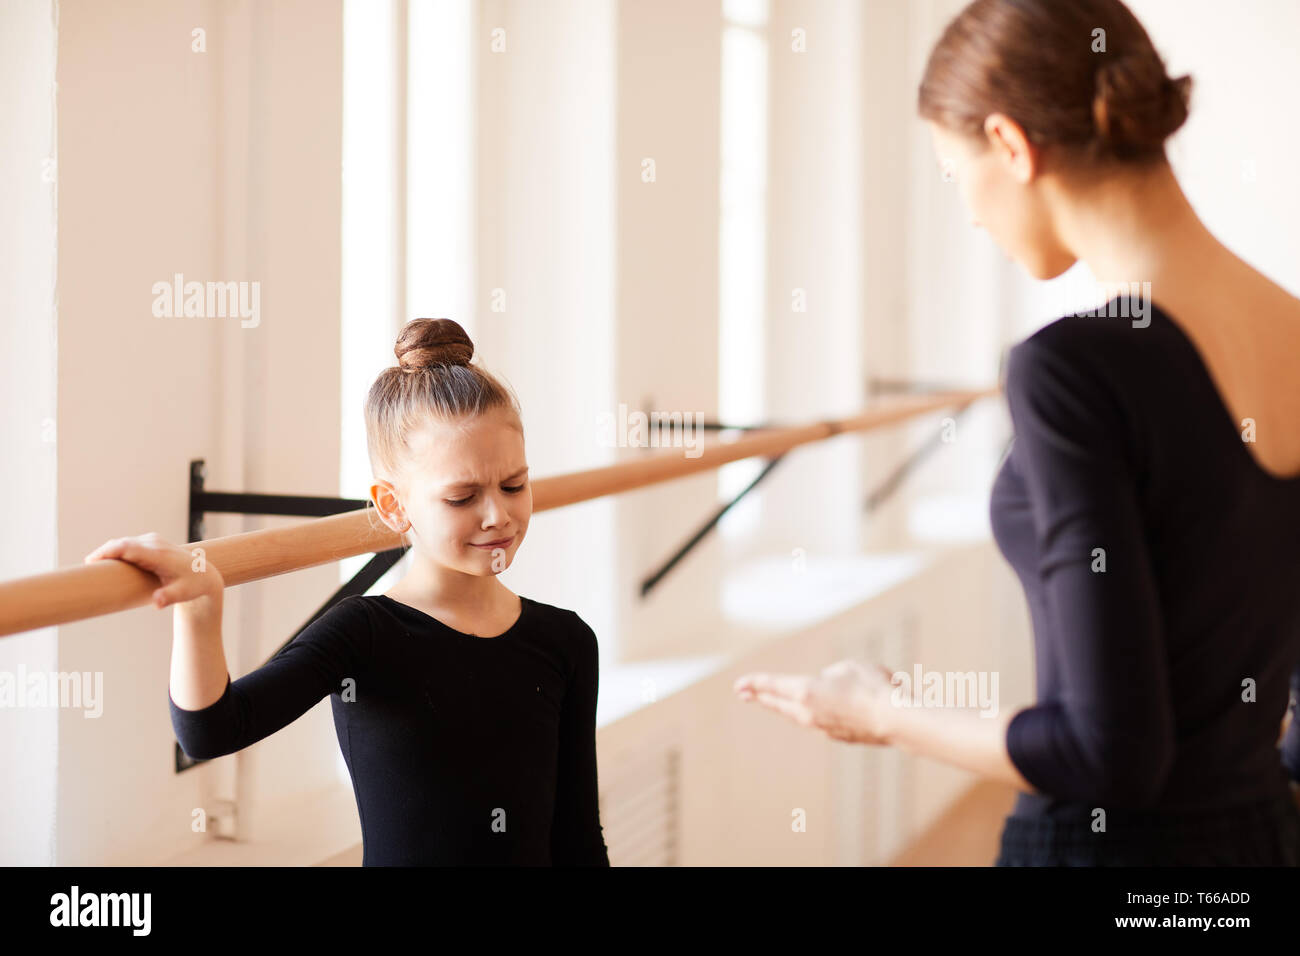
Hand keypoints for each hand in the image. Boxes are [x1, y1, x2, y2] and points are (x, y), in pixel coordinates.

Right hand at [84, 532, 223, 609]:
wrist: (204, 576)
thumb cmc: (192, 587)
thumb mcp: (182, 594)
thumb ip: (168, 597)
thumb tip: (157, 602)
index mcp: (158, 554)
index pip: (127, 548)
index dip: (108, 552)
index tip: (90, 562)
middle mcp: (154, 543)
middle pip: (121, 543)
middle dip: (103, 552)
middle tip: (86, 567)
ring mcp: (153, 541)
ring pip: (124, 542)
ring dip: (108, 552)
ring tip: (92, 566)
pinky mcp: (152, 542)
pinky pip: (129, 544)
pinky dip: (116, 551)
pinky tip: (106, 562)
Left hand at [733, 659, 895, 744]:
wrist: (896, 719)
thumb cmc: (872, 686)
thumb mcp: (849, 666)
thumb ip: (832, 674)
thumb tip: (827, 686)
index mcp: (805, 691)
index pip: (773, 685)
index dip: (754, 683)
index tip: (738, 686)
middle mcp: (808, 713)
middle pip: (778, 704)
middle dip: (760, 697)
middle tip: (745, 694)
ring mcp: (821, 728)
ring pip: (795, 716)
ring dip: (783, 707)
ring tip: (773, 701)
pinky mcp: (837, 736)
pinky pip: (817, 723)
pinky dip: (810, 715)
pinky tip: (815, 711)